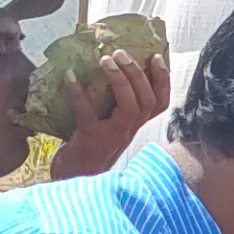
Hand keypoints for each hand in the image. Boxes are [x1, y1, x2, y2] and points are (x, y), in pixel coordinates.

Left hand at [49, 46, 169, 181]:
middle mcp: (129, 131)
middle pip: (147, 101)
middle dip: (137, 74)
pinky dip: (79, 94)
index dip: (162, 80)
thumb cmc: (89, 149)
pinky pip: (88, 114)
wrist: (73, 181)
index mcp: (134, 125)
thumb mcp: (107, 126)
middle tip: (120, 53)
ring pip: (130, 107)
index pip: (160, 103)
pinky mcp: (90, 140)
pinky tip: (70, 76)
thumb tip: (108, 67)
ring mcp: (112, 137)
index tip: (156, 57)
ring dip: (120, 80)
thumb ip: (113, 105)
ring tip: (105, 60)